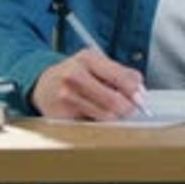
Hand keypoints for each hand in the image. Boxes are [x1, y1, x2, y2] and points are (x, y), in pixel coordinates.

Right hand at [31, 49, 146, 119]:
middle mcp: (75, 76)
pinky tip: (93, 114)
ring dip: (114, 116)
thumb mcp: (95, 63)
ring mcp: (67, 97)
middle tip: (130, 109)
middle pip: (114, 100)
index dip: (135, 91)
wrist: (44, 84)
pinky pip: (92, 125)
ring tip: (110, 110)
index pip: (121, 77)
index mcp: (88, 58)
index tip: (141, 97)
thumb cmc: (75, 72)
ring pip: (105, 116)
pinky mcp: (62, 116)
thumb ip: (119, 72)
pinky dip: (98, 123)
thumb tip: (140, 90)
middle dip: (127, 108)